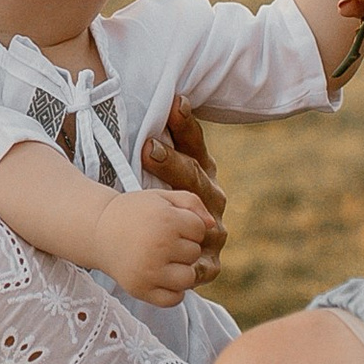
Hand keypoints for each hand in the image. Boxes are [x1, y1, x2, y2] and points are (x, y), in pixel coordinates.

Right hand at [95, 187, 219, 309]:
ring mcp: (149, 271)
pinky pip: (173, 299)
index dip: (188, 226)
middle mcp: (158, 246)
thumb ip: (192, 203)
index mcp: (166, 220)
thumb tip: (213, 227)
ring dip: (181, 270)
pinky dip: (172, 292)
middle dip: (182, 246)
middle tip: (160, 241)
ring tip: (165, 261)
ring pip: (188, 278)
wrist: (98, 230)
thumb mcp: (162, 197)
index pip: (200, 230)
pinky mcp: (140, 290)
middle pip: (194, 253)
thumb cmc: (135, 212)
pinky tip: (161, 278)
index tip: (169, 224)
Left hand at [141, 101, 225, 283]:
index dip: (186, 126)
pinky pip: (200, 265)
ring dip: (184, 215)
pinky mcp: (209, 264)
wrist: (178, 251)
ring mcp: (214, 232)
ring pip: (201, 223)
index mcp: (203, 173)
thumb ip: (161, 142)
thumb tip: (166, 99)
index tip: (174, 104)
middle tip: (149, 148)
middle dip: (174, 164)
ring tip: (162, 209)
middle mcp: (213, 200)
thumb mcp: (165, 173)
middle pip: (196, 180)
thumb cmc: (164, 204)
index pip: (196, 146)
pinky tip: (179, 259)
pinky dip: (191, 265)